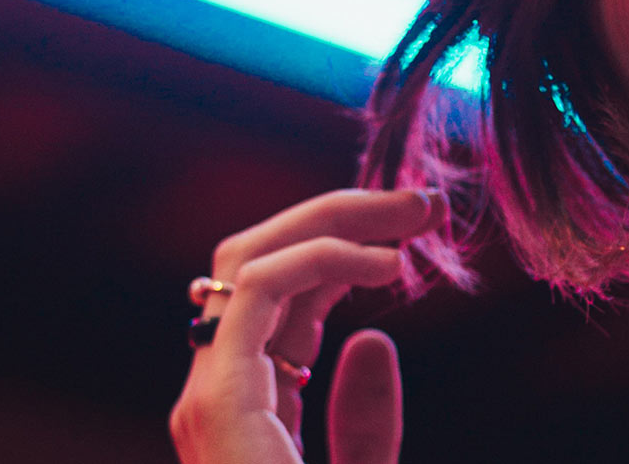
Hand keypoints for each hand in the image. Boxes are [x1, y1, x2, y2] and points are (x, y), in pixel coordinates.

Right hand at [170, 188, 443, 463]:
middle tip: (420, 202)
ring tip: (413, 211)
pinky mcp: (217, 401)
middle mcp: (215, 396)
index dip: (347, 250)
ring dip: (337, 218)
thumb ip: (366, 425)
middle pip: (260, 262)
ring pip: (252, 259)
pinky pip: (258, 289)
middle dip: (339, 217)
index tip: (417, 231)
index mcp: (242, 411)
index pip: (282, 297)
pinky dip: (323, 255)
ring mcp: (208, 398)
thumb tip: (372, 340)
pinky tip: (387, 262)